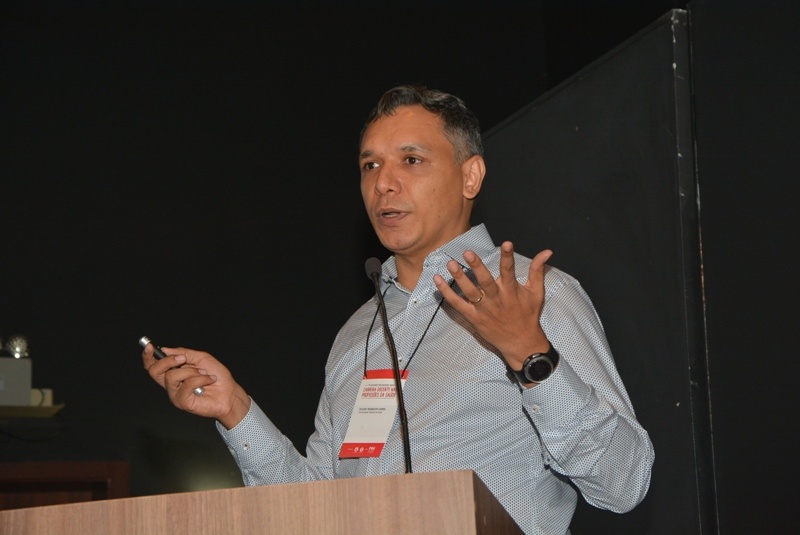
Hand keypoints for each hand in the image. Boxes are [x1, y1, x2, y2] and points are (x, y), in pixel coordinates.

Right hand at [142, 344, 250, 429]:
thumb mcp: (201, 358)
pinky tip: (209, 380)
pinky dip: (200, 379)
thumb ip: (184, 353)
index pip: (153, 365)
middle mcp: (171, 384)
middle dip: (167, 361)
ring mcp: (175, 394)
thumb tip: (165, 349)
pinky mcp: (182, 402)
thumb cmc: (217, 376)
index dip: (148, 356)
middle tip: (183, 358)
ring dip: (191, 371)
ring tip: (205, 373)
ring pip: (171, 377)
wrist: (230, 392)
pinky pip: (186, 386)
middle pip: (154, 371)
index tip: (149, 346)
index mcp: (174, 372)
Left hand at [433, 241, 552, 370]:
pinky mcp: (473, 318)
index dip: (508, 257)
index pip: (510, 271)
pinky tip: (437, 280)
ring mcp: (483, 309)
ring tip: (451, 264)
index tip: (507, 243)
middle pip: (485, 281)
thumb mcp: (536, 293)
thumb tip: (547, 251)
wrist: (521, 343)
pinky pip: (457, 304)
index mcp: (511, 292)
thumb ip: (537, 270)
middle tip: (468, 252)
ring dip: (459, 278)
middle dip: (477, 266)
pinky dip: (447, 293)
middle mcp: (497, 299)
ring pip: (470, 292)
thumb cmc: (528, 315)